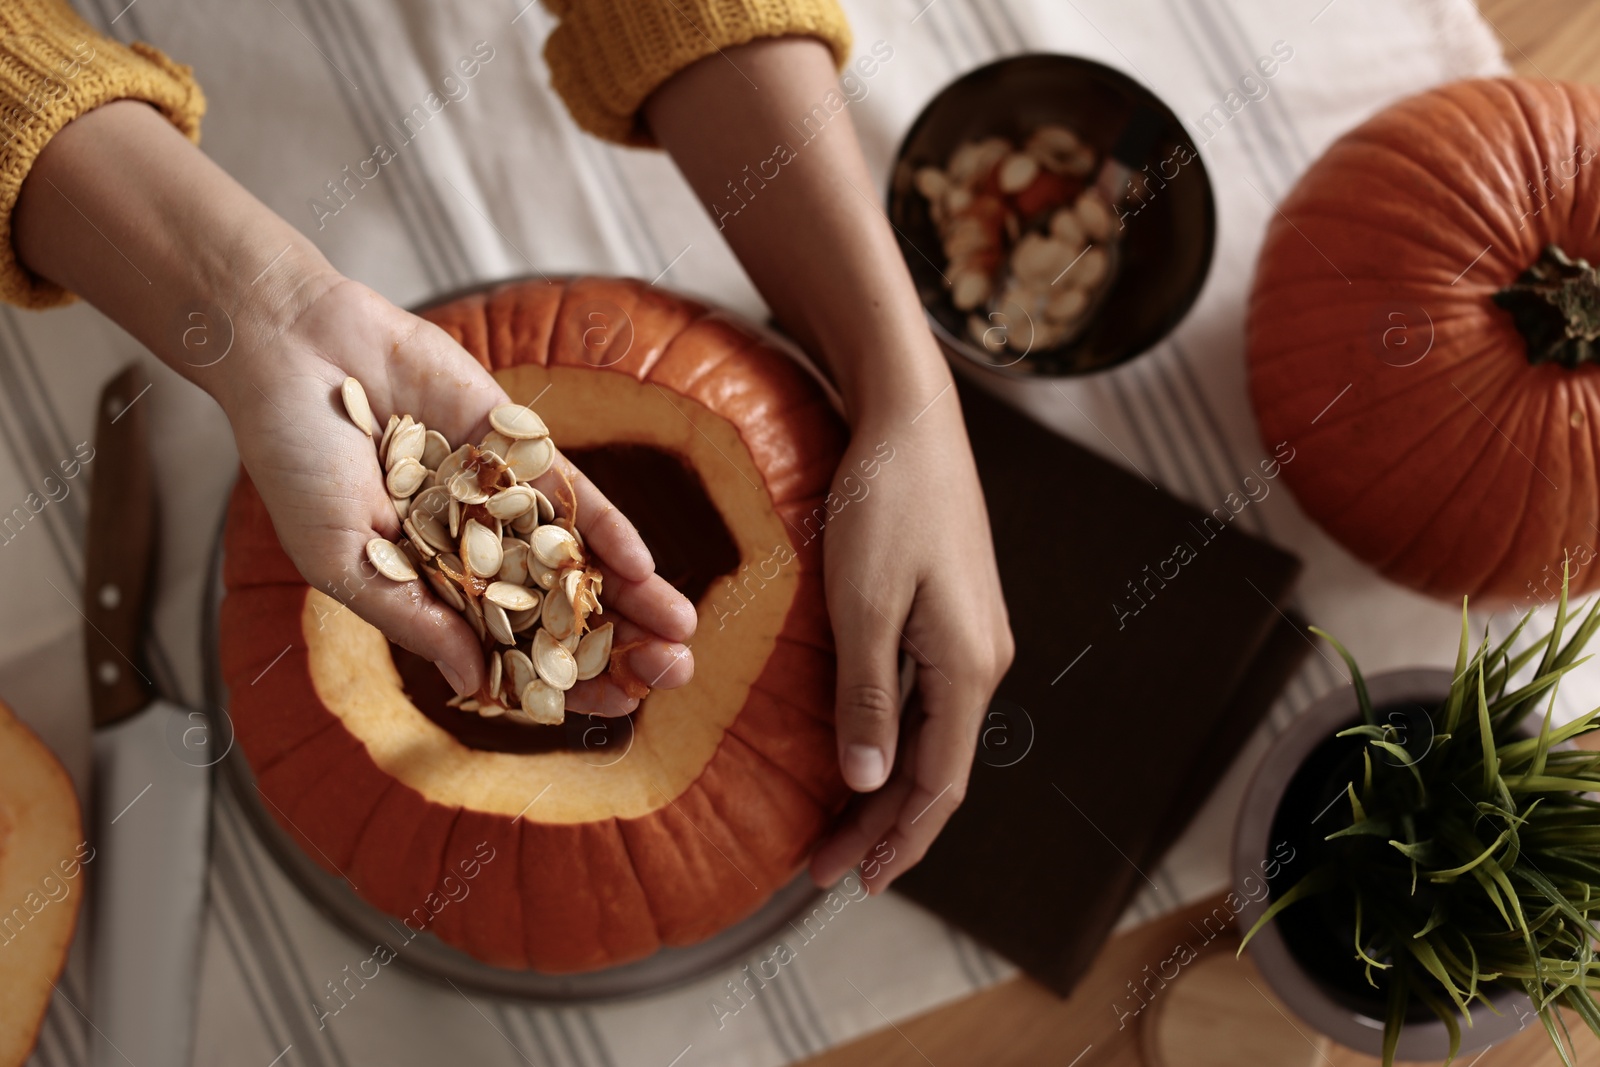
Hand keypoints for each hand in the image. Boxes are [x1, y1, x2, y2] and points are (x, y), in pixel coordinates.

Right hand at [220, 276, 697, 709]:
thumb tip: (478, 681)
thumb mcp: (343, 560)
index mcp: (432, 588)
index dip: (561, 680)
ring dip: (632, 594)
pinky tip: (644, 567)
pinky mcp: (520, 447)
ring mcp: (504, 498)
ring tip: (681, 633)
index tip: (614, 708)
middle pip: (558, 608)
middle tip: (672, 675)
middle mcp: (477, 548)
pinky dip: (608, 530)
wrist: (296, 355)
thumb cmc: (297, 464)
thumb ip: (414, 618)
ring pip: (579, 557)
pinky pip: (575, 495)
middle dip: (616, 643)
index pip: (509, 649)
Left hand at [807, 391, 1013, 892]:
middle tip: (826, 870)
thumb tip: (869, 779)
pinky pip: (927, 703)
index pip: (937, 786)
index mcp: (968, 668)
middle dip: (884, 829)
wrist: (912, 418)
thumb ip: (870, 694)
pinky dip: (893, 743)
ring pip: (932, 740)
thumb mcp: (865, 602)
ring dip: (886, 790)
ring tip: (839, 830)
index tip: (845, 878)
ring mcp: (970, 639)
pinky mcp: (951, 617)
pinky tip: (862, 754)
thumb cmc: (885, 501)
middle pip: (937, 772)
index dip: (893, 840)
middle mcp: (982, 662)